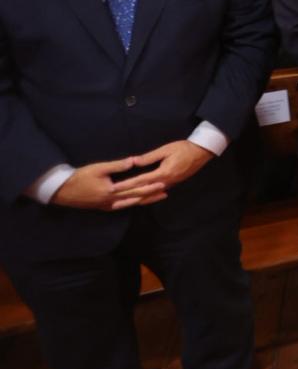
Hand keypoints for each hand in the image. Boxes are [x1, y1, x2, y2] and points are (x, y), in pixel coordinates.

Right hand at [52, 157, 166, 210]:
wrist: (62, 191)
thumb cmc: (80, 177)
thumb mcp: (99, 168)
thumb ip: (118, 165)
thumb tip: (135, 160)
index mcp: (112, 191)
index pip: (135, 188)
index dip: (150, 186)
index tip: (163, 182)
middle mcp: (111, 201)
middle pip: (135, 198)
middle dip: (151, 194)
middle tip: (165, 191)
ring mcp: (107, 206)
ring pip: (130, 204)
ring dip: (144, 200)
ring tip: (157, 197)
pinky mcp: (103, 207)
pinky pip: (121, 206)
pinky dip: (132, 203)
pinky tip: (138, 201)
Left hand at [114, 140, 213, 195]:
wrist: (202, 152)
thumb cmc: (184, 148)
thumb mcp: (166, 149)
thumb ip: (149, 157)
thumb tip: (133, 162)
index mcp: (163, 173)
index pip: (140, 181)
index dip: (125, 185)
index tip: (113, 188)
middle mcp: (165, 182)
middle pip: (143, 192)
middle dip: (127, 195)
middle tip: (112, 198)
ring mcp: (170, 185)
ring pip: (149, 196)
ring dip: (135, 199)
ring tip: (122, 202)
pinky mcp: (172, 184)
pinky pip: (156, 194)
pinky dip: (146, 198)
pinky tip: (139, 199)